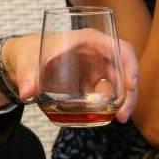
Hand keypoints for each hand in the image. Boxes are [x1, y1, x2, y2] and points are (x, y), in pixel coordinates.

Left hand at [4, 30, 138, 122]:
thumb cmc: (31, 52)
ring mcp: (98, 67)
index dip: (130, 64)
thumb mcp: (28, 61)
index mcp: (90, 40)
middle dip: (129, 91)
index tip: (131, 85)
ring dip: (124, 99)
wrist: (26, 60)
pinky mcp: (93, 80)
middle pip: (125, 67)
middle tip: (123, 114)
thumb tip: (27, 92)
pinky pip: (109, 91)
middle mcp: (99, 52)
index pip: (120, 47)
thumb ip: (28, 75)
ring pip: (120, 81)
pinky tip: (109, 116)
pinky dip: (113, 103)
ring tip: (120, 118)